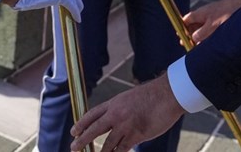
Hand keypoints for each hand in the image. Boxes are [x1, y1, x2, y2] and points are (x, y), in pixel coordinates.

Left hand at [69, 76, 183, 151]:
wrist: (167, 94)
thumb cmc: (153, 96)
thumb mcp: (130, 98)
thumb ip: (122, 109)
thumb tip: (117, 122)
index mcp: (114, 103)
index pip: (92, 114)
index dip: (81, 123)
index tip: (74, 132)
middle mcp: (116, 114)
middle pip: (94, 129)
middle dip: (82, 140)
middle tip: (74, 148)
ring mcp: (125, 125)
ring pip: (107, 144)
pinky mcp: (136, 135)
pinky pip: (122, 149)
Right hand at [182, 0, 240, 44]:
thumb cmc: (225, 13)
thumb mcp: (212, 26)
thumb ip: (201, 33)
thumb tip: (193, 39)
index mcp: (199, 14)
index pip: (186, 20)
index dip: (182, 28)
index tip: (180, 37)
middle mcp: (204, 15)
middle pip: (193, 25)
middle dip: (191, 35)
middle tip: (189, 45)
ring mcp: (211, 17)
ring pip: (202, 28)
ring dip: (200, 36)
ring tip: (200, 47)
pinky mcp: (219, 21)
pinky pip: (210, 29)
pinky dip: (208, 35)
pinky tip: (211, 42)